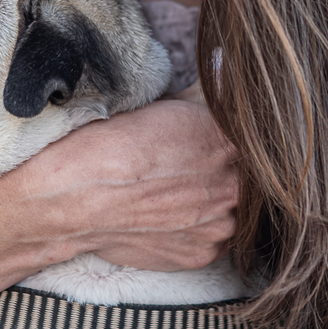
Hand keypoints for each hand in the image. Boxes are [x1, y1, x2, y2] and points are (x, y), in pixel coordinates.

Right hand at [19, 85, 239, 271]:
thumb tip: (224, 73)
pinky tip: (164, 219)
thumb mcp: (165, 106)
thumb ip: (205, 96)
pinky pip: (209, 242)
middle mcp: (234, 184)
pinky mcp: (202, 255)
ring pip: (226, 212)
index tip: (205, 146)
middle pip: (240, 179)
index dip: (224, 144)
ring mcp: (220, 224)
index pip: (248, 142)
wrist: (78, 196)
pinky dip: (192, 233)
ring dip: (208, 206)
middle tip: (182, 173)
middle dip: (217, 175)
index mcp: (230, 141)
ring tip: (170, 198)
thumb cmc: (113, 145)